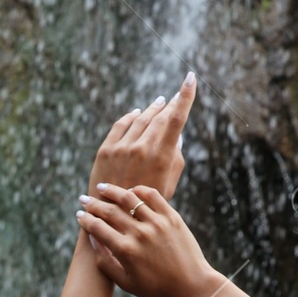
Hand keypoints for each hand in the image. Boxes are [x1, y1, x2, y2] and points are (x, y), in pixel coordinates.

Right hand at [75, 182, 219, 296]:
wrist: (192, 286)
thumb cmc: (158, 289)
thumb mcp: (127, 283)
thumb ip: (106, 262)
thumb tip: (92, 240)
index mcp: (126, 251)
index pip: (98, 228)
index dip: (85, 220)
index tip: (79, 215)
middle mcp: (139, 234)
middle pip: (109, 211)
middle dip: (93, 204)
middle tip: (84, 200)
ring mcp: (157, 223)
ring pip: (129, 198)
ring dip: (112, 191)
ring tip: (102, 188)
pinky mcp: (172, 217)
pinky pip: (152, 196)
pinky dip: (139, 190)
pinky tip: (130, 191)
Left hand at [86, 75, 195, 201]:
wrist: (113, 217)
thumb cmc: (147, 203)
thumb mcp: (169, 184)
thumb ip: (175, 158)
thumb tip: (176, 135)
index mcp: (162, 157)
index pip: (177, 119)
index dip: (185, 96)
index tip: (191, 78)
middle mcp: (141, 148)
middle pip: (159, 117)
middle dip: (169, 105)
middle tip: (175, 96)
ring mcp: (122, 148)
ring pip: (140, 119)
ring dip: (151, 109)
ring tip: (159, 103)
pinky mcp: (106, 150)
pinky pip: (120, 125)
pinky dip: (130, 117)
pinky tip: (136, 113)